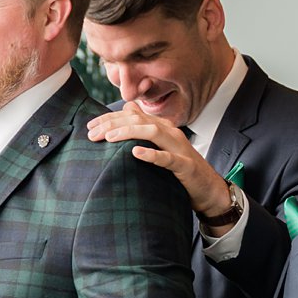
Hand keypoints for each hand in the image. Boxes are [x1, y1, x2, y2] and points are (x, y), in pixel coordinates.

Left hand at [85, 105, 236, 224]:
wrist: (208, 188)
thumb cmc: (180, 169)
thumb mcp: (161, 146)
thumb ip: (146, 127)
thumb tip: (128, 108)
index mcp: (162, 127)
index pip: (132, 116)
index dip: (110, 118)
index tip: (90, 127)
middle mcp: (170, 132)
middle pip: (139, 120)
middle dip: (113, 124)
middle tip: (92, 133)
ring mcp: (179, 147)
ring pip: (153, 131)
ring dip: (128, 132)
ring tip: (109, 137)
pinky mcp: (185, 165)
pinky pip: (168, 158)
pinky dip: (152, 154)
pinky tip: (135, 152)